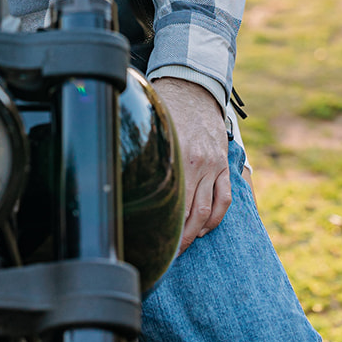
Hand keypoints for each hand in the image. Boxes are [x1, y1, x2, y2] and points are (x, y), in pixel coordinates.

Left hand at [151, 78, 231, 252]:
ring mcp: (215, 166)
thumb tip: (116, 175)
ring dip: (197, 234)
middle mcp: (199, 165)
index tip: (153, 242)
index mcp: (179, 158)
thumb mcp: (153, 131)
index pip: (172, 204)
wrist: (194, 88)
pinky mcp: (224, 165)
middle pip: (191, 215)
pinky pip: (225, 199)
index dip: (164, 228)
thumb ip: (143, 154)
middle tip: (168, 253)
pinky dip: (217, 218)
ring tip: (184, 245)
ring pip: (208, 212)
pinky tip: (206, 228)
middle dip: (180, 239)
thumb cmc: (166, 109)